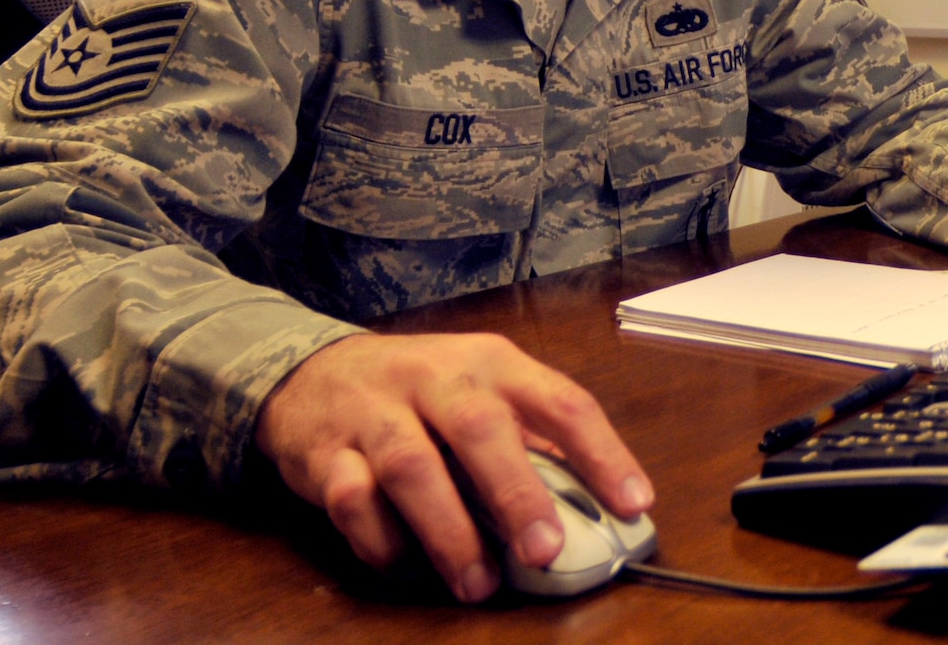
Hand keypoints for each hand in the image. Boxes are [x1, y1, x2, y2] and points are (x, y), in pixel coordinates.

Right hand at [254, 332, 651, 603]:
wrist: (314, 372)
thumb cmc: (420, 392)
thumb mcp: (481, 394)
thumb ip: (528, 443)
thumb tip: (588, 509)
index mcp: (492, 363)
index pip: (560, 400)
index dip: (602, 453)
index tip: (633, 504)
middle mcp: (436, 377)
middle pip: (480, 428)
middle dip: (516, 493)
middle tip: (545, 551)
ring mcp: (376, 411)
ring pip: (410, 466)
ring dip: (448, 531)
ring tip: (478, 584)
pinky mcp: (327, 451)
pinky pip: (352, 500)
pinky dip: (381, 540)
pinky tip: (406, 565)